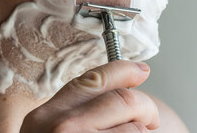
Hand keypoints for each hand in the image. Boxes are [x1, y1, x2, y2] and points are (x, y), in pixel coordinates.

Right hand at [20, 60, 159, 132]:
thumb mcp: (51, 132)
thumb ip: (77, 112)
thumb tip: (122, 90)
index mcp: (46, 117)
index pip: (91, 80)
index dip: (122, 70)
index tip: (139, 69)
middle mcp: (60, 126)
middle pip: (122, 100)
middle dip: (145, 109)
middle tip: (150, 121)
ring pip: (135, 127)